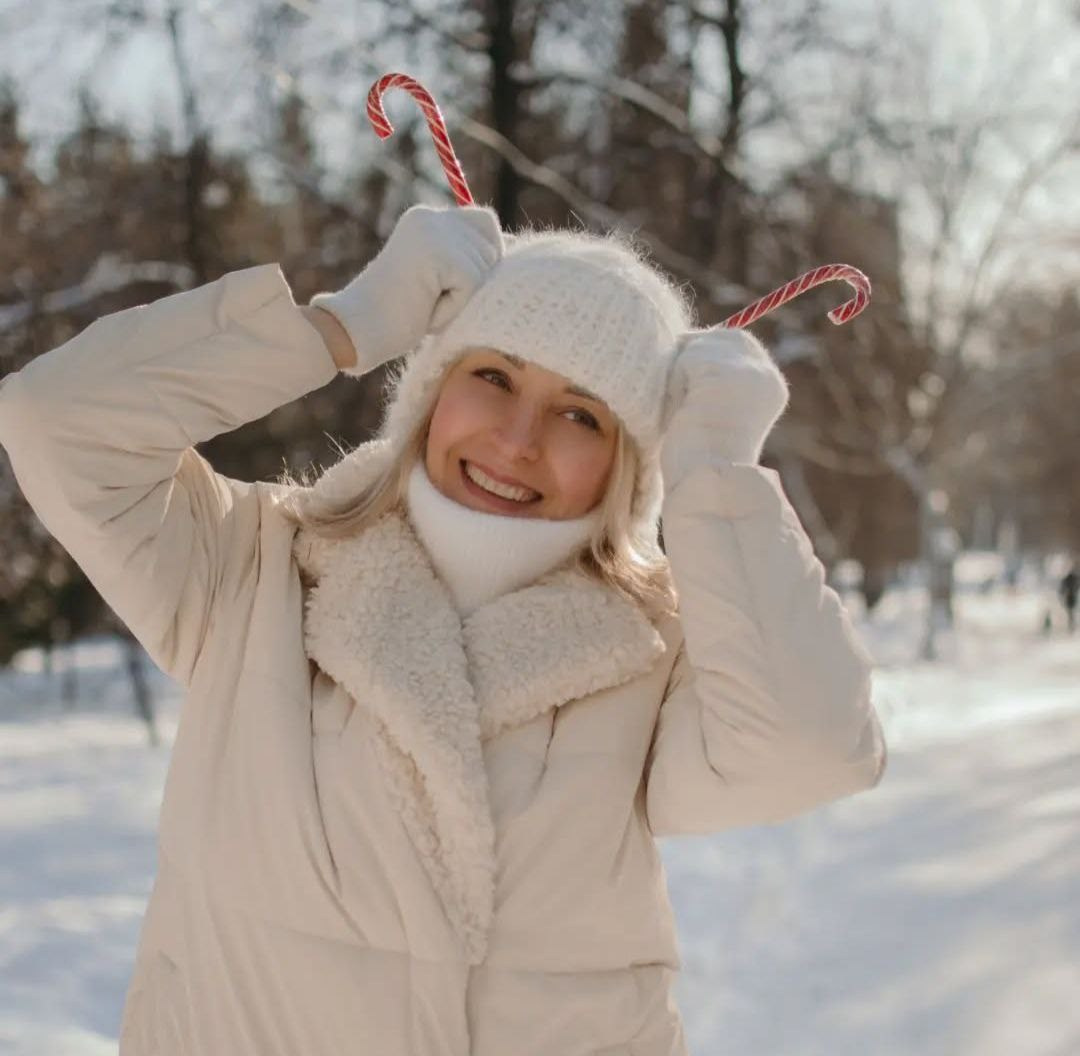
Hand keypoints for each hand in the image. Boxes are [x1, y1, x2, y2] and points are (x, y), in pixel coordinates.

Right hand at [309, 203, 504, 376]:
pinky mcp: (437, 254)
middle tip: (429, 300)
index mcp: (428, 219)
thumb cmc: (395, 316)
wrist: (355, 331)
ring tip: (424, 305)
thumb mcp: (437, 280)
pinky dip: (453, 309)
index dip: (485, 257)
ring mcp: (433, 232)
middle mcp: (432, 216)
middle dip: (474, 283)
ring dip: (461, 300)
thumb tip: (513, 248)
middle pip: (493, 245)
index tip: (454, 285)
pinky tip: (424, 311)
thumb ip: (466, 259)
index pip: (485, 223)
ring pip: (485, 270)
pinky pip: (472, 287)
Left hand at [660, 327, 788, 488]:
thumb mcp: (715, 414)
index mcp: (769, 386)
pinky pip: (685, 359)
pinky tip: (681, 411)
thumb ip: (710, 383)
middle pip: (719, 336)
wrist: (709, 485)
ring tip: (682, 411)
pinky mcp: (721, 372)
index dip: (705, 354)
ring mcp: (745, 370)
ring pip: (697, 346)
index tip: (685, 382)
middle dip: (692, 356)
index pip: (736, 344)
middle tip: (679, 395)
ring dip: (679, 373)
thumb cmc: (702, 462)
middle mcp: (764, 373)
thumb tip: (683, 350)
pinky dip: (674, 383)